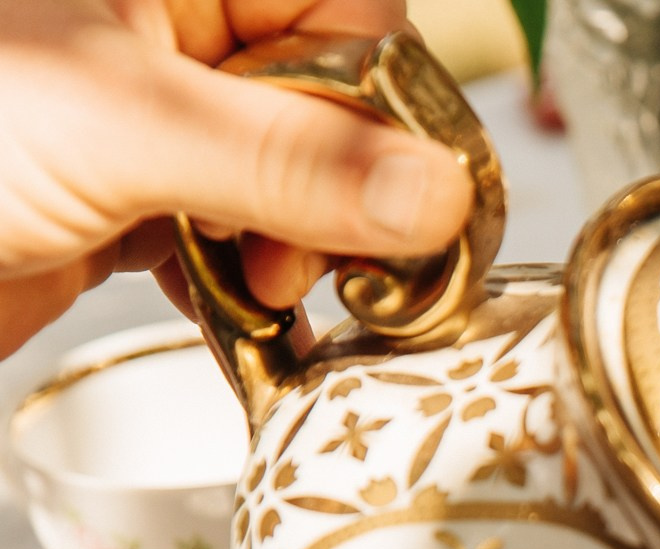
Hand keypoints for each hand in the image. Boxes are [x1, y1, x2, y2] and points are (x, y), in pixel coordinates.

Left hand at [0, 0, 472, 356]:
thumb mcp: (122, 128)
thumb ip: (294, 162)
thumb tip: (444, 194)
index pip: (354, 13)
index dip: (383, 105)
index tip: (390, 199)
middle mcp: (171, 23)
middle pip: (340, 98)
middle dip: (344, 191)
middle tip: (305, 258)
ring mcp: (151, 110)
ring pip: (301, 175)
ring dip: (305, 248)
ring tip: (265, 291)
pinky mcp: (131, 194)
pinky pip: (244, 232)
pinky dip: (255, 284)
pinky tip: (241, 315)